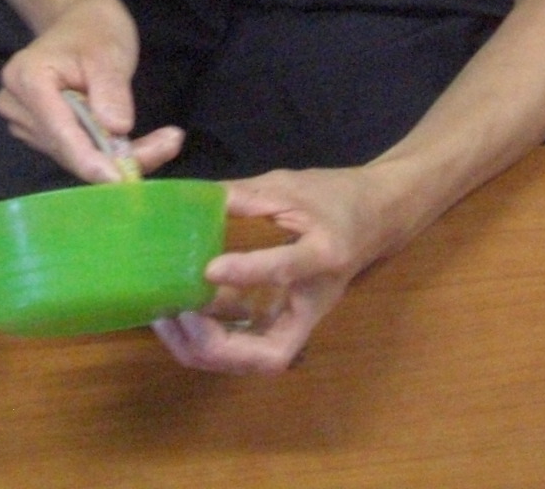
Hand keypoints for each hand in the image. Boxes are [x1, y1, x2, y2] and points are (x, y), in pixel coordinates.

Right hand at [0, 0, 183, 181]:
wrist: (80, 21)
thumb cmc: (94, 30)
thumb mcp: (109, 52)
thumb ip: (111, 90)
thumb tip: (116, 130)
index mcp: (27, 78)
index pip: (59, 132)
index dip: (90, 160)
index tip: (122, 179)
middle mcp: (16, 104)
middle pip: (68, 149)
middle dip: (115, 158)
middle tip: (169, 144)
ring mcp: (24, 121)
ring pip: (74, 156)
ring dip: (116, 157)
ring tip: (162, 141)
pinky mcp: (38, 133)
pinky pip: (75, 153)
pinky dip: (107, 154)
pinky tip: (134, 143)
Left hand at [150, 165, 398, 374]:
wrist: (378, 216)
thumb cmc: (336, 196)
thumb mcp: (289, 186)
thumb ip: (242, 196)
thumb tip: (190, 199)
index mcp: (324, 254)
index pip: (286, 270)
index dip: (247, 271)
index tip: (207, 268)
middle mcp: (313, 301)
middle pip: (270, 353)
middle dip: (215, 344)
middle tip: (173, 314)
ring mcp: (301, 319)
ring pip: (254, 359)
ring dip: (207, 349)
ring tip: (165, 319)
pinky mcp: (287, 321)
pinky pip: (249, 344)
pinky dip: (212, 339)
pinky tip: (180, 315)